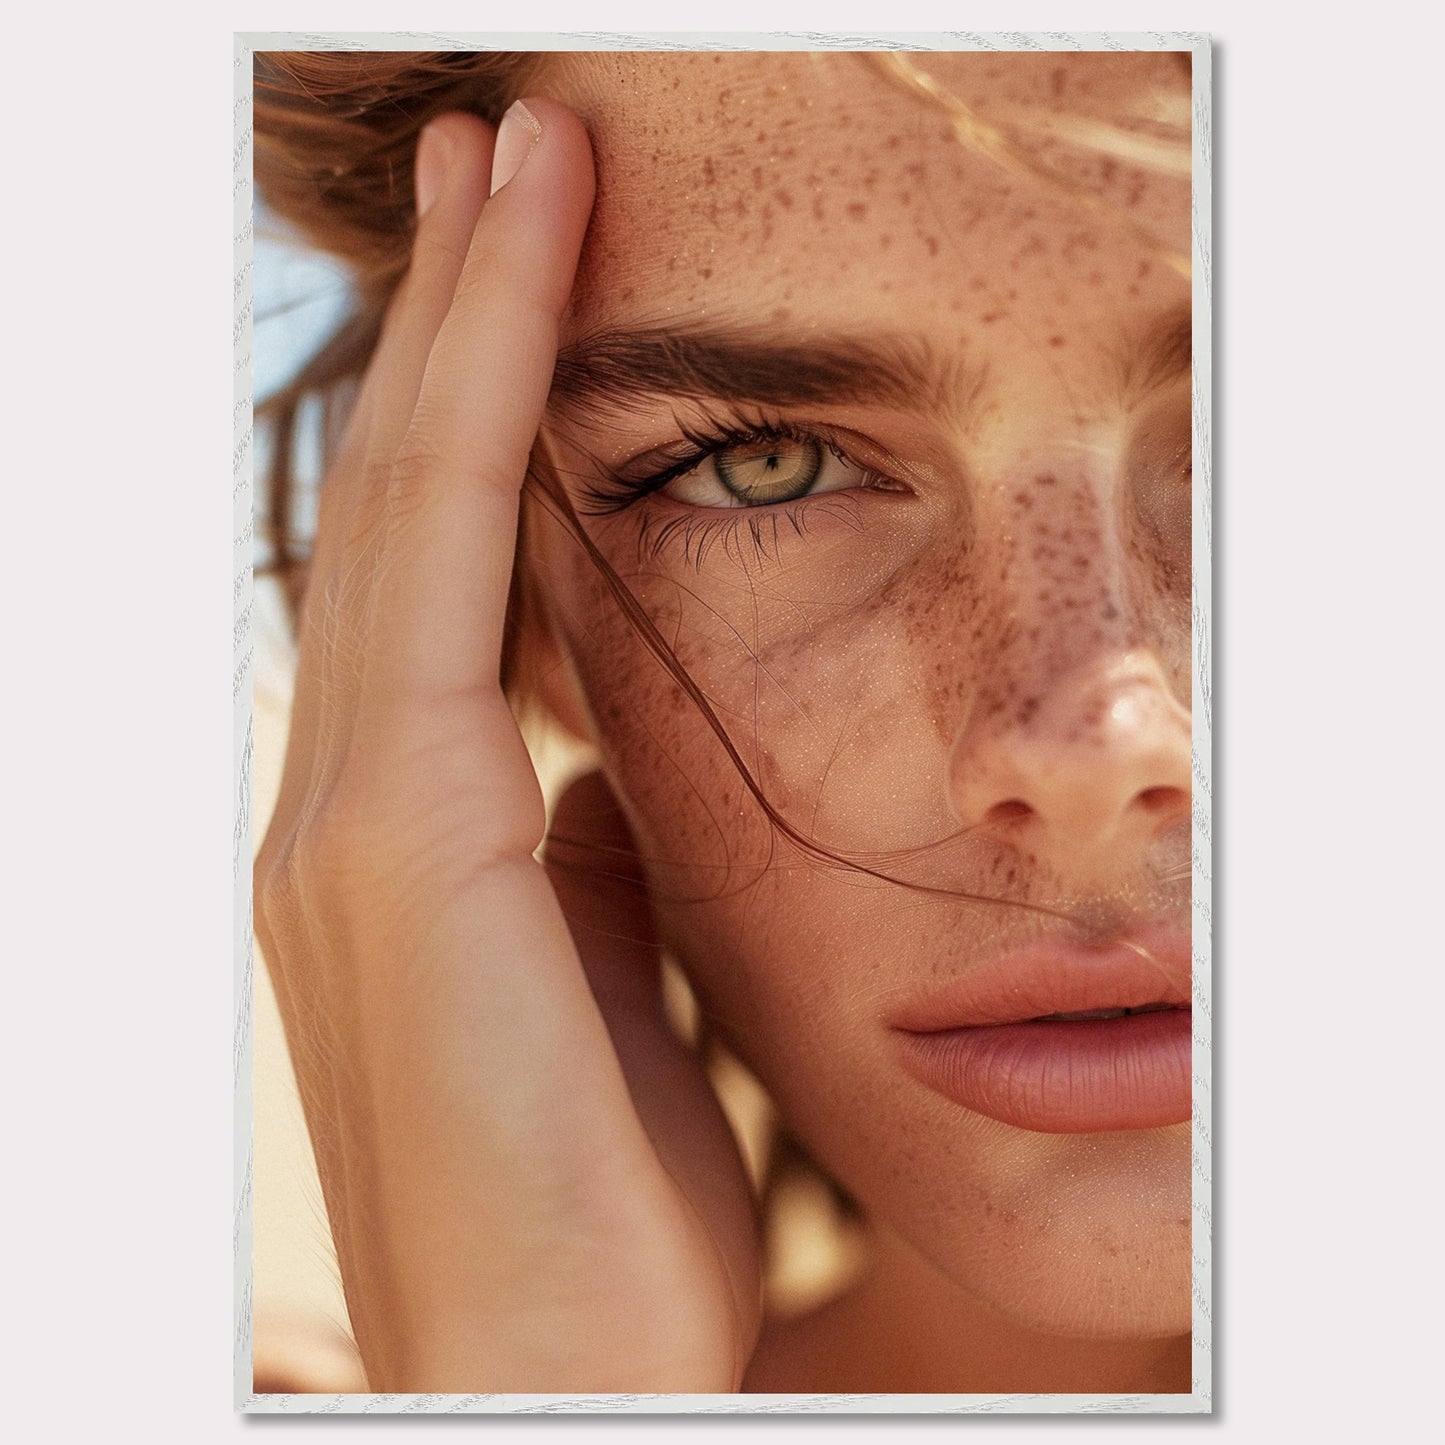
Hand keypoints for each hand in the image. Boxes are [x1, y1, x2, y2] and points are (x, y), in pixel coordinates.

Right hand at [254, 102, 760, 1392]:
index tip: (535, 257)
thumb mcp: (610, 983)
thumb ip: (587, 861)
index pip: (443, 567)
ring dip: (464, 326)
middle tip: (511, 149)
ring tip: (518, 163)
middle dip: (459, 317)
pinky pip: (442, 572)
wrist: (568, 1363)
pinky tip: (523, 284)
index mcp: (401, 838)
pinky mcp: (389, 845)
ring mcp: (341, 817)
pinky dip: (478, 417)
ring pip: (409, 505)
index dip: (482, 404)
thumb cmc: (603, 1193)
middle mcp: (339, 802)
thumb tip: (601, 766)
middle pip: (405, 502)